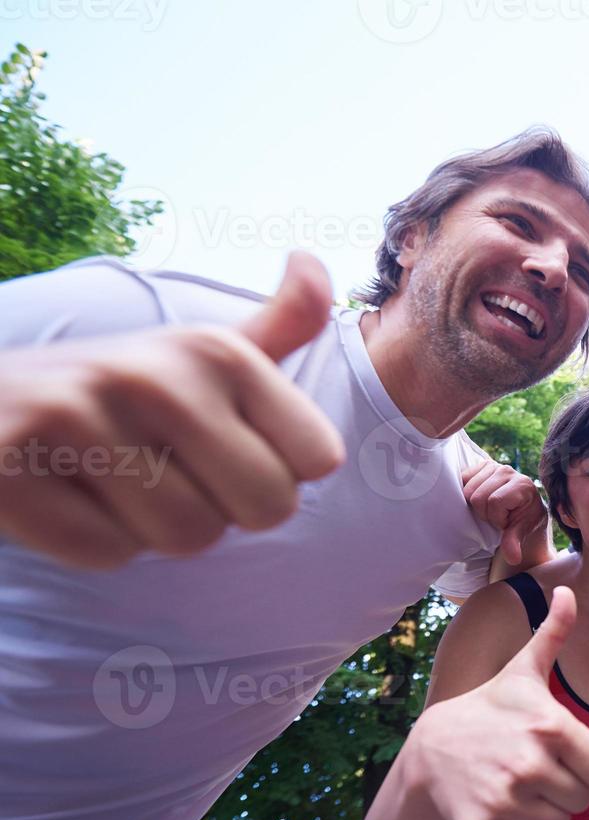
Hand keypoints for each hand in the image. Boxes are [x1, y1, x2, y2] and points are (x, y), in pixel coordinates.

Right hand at [0, 252, 344, 569]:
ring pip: (188, 536)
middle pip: (265, 506)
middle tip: (163, 474)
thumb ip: (275, 328)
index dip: (274, 473)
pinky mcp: (10, 462)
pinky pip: (106, 551)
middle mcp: (156, 373)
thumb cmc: (113, 395)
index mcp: (218, 350)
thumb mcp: (199, 355)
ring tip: (108, 480)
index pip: (319, 459)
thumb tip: (312, 261)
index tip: (221, 451)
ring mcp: (78, 414)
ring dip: (152, 528)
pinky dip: (87, 542)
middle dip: (223, 510)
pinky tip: (62, 494)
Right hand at [408, 587, 588, 819]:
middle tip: (535, 767)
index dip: (587, 763)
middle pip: (582, 799)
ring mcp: (505, 798)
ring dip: (544, 809)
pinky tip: (496, 799)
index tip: (562, 751)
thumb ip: (553, 634)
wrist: (429, 751)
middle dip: (565, 787)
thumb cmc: (489, 708)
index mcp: (550, 727)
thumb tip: (569, 589)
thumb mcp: (522, 672)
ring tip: (518, 783)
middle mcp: (530, 765)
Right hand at [462, 459, 547, 564]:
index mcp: (522, 485)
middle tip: (496, 516)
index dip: (497, 518)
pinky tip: (480, 498)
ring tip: (490, 508)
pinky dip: (467, 491)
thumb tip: (513, 559)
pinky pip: (463, 478)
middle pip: (478, 496)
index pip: (495, 502)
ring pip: (468, 489)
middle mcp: (508, 471)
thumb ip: (514, 542)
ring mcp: (494, 466)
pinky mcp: (482, 465)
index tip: (506, 522)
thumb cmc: (524, 518)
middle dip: (485, 512)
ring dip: (476, 504)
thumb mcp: (522, 531)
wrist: (524, 506)